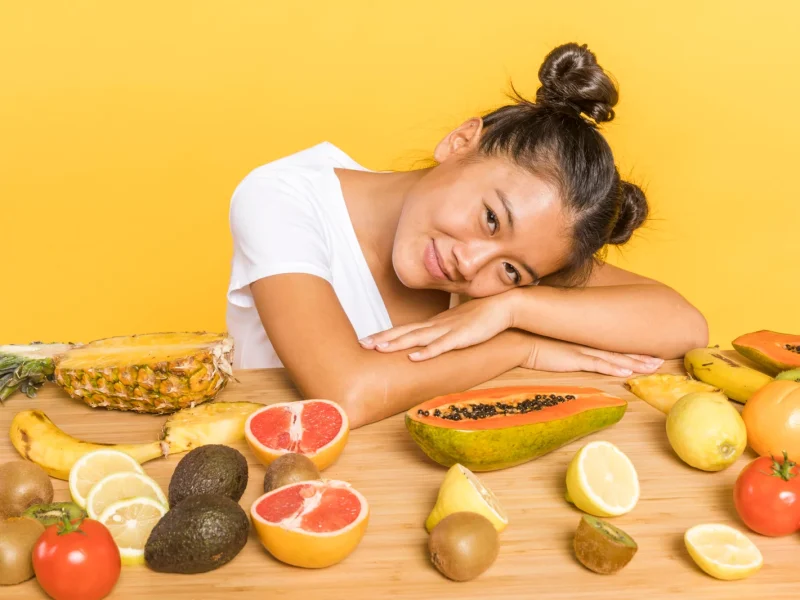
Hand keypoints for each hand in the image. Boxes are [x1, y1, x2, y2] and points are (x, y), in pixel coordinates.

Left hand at [358, 295, 513, 360]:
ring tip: (378, 348)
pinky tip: (414, 357)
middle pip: (404, 332)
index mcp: (434, 324)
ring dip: (397, 343)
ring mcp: (448, 330)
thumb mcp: (455, 326)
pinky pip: (442, 346)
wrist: (502, 306)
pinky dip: (427, 352)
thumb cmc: (479, 316)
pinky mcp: (461, 337)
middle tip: (362, 344)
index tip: (366, 340)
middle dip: (382, 338)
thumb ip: (441, 334)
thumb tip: (428, 342)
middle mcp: (436, 325)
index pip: (404, 329)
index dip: (385, 335)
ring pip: (418, 338)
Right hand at [520, 335, 663, 377]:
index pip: (612, 343)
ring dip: (636, 363)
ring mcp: (581, 349)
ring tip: (654, 367)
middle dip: (642, 355)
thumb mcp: (554, 342)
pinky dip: (615, 368)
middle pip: (619, 349)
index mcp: (583, 338)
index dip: (631, 348)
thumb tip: (570, 350)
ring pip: (615, 357)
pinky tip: (628, 372)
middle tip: (661, 360)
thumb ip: (566, 345)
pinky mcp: (574, 358)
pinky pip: (599, 364)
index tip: (648, 351)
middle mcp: (586, 342)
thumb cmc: (532, 339)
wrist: (518, 339)